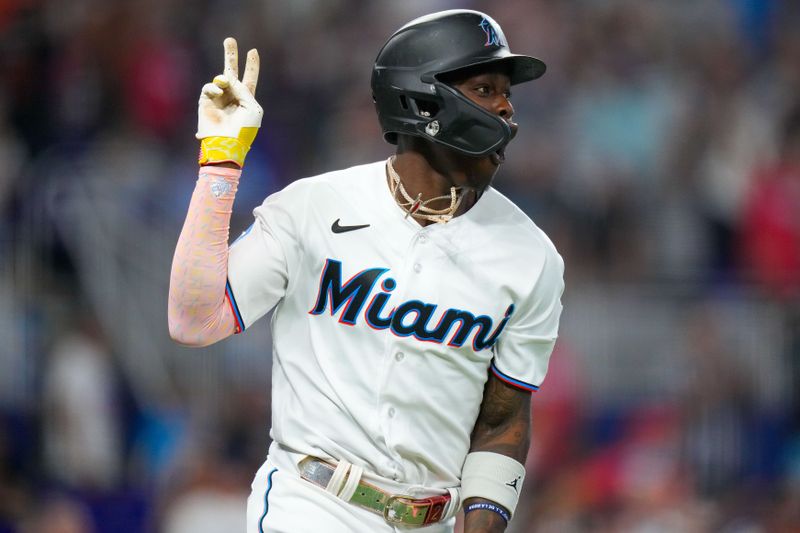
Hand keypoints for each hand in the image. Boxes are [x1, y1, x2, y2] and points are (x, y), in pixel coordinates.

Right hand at [197, 37, 262, 167]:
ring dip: (225, 78)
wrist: (226, 143)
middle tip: (229, 39)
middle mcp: (232, 97)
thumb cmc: (244, 129)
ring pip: (220, 78)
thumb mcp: (252, 108)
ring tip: (226, 85)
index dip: (252, 66)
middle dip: (231, 56)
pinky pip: (210, 86)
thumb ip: (244, 90)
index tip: (253, 51)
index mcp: (247, 100)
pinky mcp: (206, 101)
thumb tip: (228, 79)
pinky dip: (214, 87)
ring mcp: (219, 98)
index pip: (250, 79)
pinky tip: (218, 92)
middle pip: (232, 72)